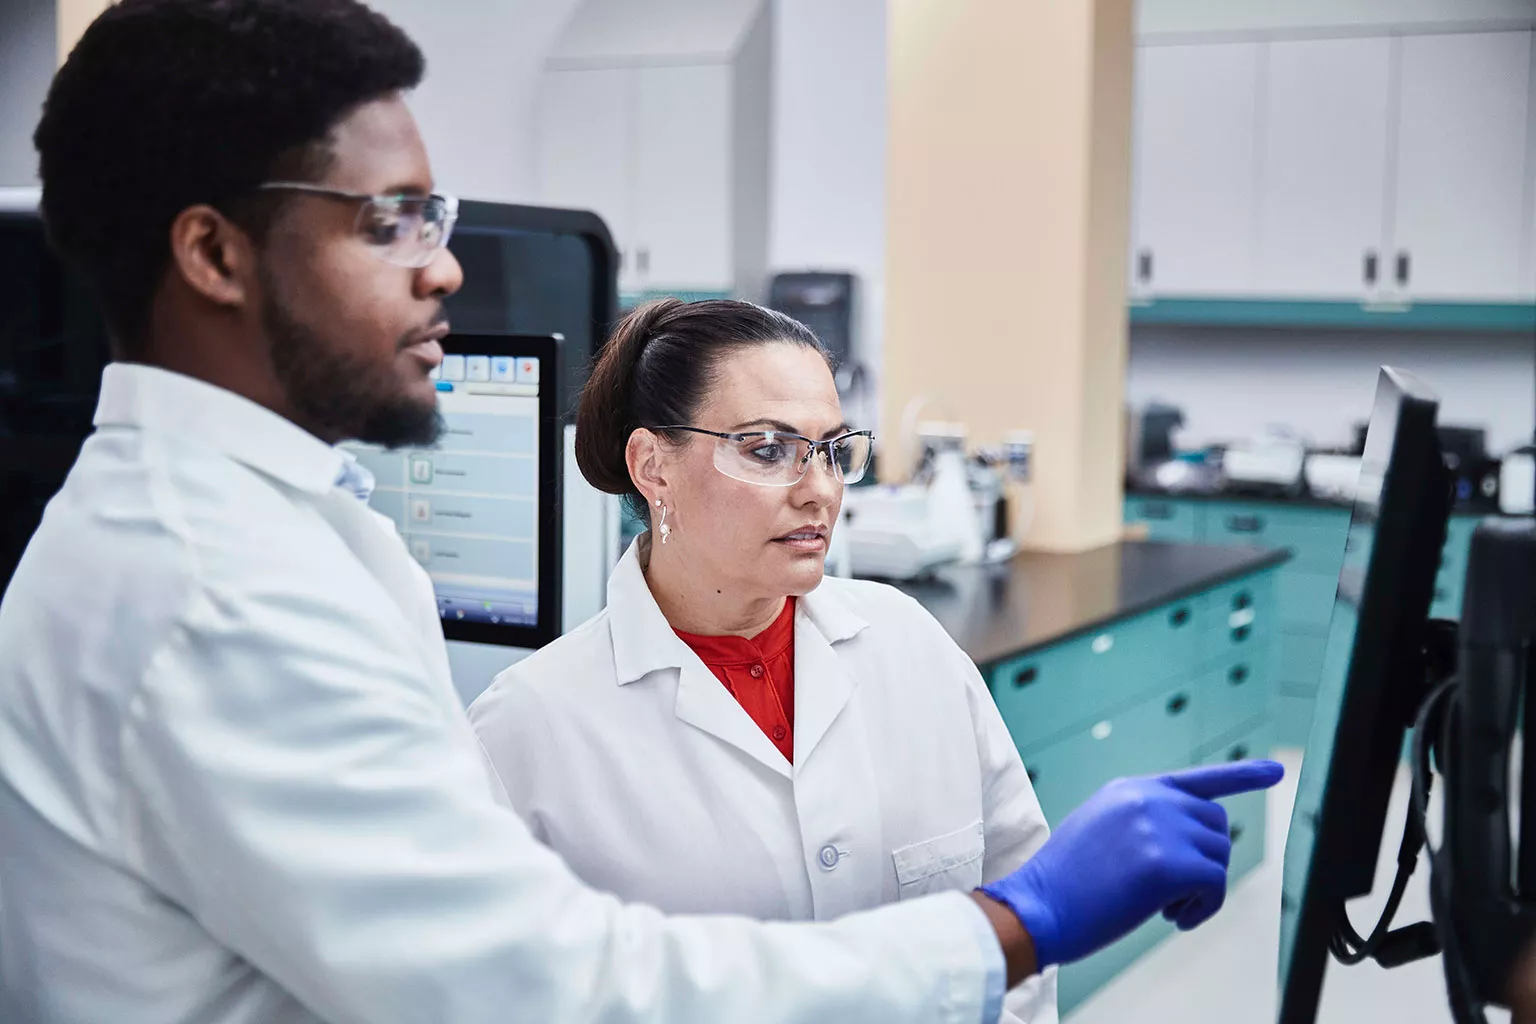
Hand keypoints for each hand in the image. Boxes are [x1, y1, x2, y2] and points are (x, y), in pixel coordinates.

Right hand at [980, 760, 1283, 968]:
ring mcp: (1158, 828)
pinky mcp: (1168, 864)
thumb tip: (1186, 842)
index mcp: (1130, 790)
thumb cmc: (1063, 883)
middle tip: (1173, 893)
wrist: (1038, 906)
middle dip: (1204, 860)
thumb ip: (1141, 822)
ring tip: (1165, 906)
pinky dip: (1204, 909)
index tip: (1275, 771)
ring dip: (1202, 888)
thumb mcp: (1099, 830)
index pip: (1198, 778)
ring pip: (1218, 855)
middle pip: (1215, 824)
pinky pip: (1215, 885)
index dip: (1242, 776)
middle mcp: (1148, 800)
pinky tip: (1174, 918)